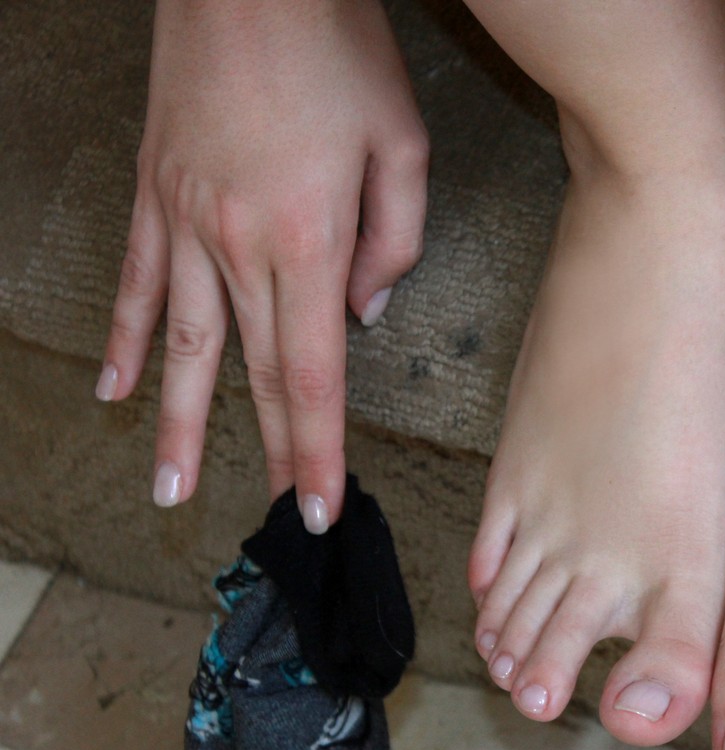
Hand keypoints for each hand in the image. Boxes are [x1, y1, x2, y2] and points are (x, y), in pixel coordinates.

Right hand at [99, 0, 428, 531]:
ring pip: (179, 344)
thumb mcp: (402, 144)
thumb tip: (366, 310)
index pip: (315, 376)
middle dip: (267, 453)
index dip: (316, 450)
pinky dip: (125, 339)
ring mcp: (184, 219)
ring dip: (177, 422)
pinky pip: (134, 281)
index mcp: (308, 240)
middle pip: (255, 373)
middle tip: (270, 518)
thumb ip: (395, 241)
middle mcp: (236, 243)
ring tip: (168, 485)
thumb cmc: (337, 49)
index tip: (317, 506)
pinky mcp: (154, 191)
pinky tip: (116, 386)